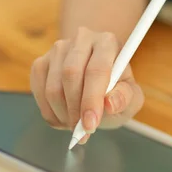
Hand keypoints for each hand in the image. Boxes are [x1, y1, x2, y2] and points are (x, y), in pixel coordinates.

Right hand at [30, 27, 144, 142]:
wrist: (99, 81)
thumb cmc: (118, 89)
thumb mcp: (131, 97)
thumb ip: (125, 99)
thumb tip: (109, 104)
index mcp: (108, 43)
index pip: (97, 70)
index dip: (92, 100)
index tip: (90, 125)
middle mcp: (81, 39)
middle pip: (70, 74)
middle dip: (75, 109)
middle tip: (82, 132)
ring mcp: (58, 49)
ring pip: (52, 86)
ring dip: (63, 114)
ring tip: (76, 126)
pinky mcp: (41, 63)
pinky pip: (39, 91)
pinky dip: (50, 112)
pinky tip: (64, 119)